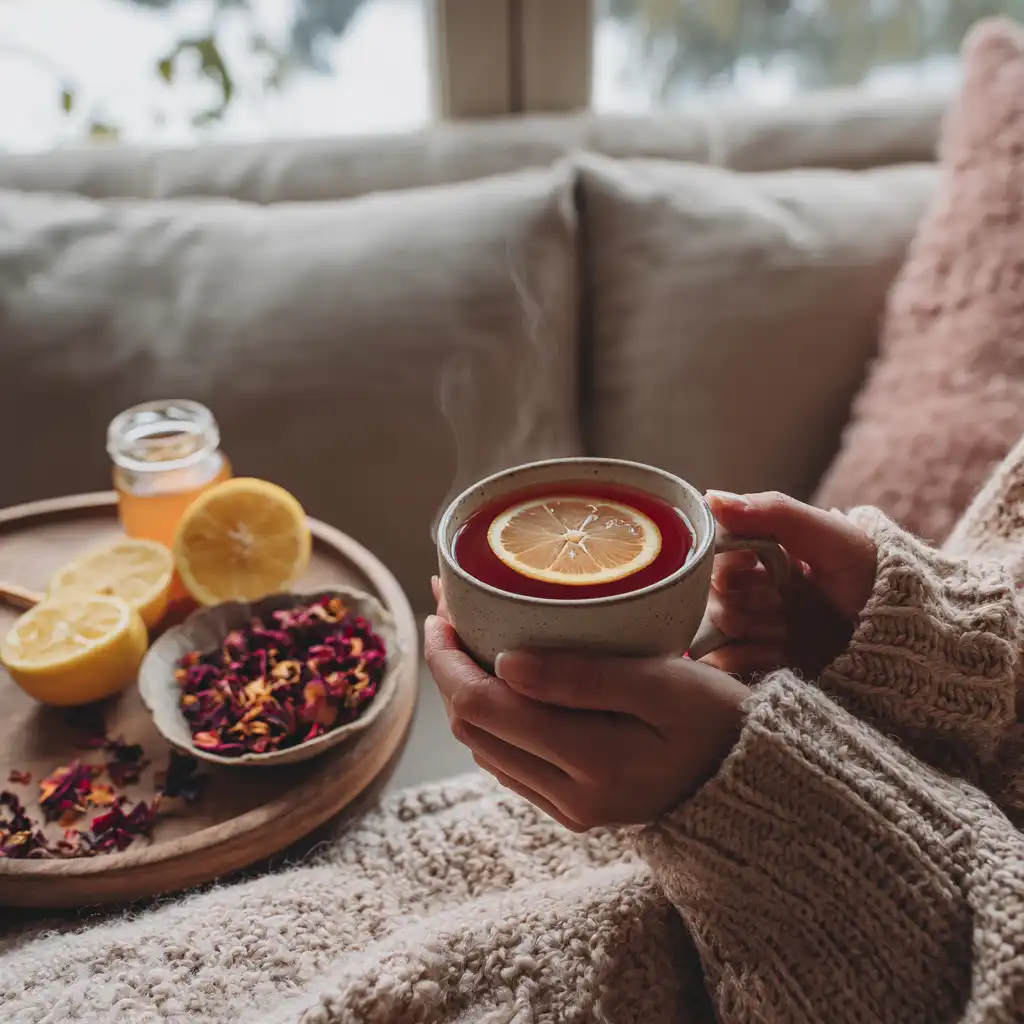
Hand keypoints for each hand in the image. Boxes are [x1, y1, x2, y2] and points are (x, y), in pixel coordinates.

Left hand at [425, 580, 746, 830]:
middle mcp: (570, 796)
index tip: (440, 612)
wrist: (754, 778)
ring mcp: (570, 807)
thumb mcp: (665, 683)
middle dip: (450, 667)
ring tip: (470, 635)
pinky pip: (511, 762)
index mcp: (591, 762)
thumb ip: (584, 676)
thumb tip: (504, 663)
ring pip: (486, 746)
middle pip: (474, 728)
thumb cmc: (718, 718)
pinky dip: (494, 717)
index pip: (483, 708)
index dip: (447, 659)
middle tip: (451, 611)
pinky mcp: (574, 806)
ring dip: (468, 691)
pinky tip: (504, 679)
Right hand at [702, 491, 876, 678]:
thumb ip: (772, 511)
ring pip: (714, 627)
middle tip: (779, 602)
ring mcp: (754, 629)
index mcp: (763, 555)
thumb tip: (711, 497)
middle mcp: (752, 590)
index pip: (714, 555)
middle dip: (742, 599)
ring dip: (749, 628)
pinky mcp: (758, 664)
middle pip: (708, 593)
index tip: (753, 563)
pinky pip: (721, 662)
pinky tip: (780, 654)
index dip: (727, 561)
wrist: (908, 639)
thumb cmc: (872, 577)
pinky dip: (746, 658)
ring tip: (787, 629)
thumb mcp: (829, 535)